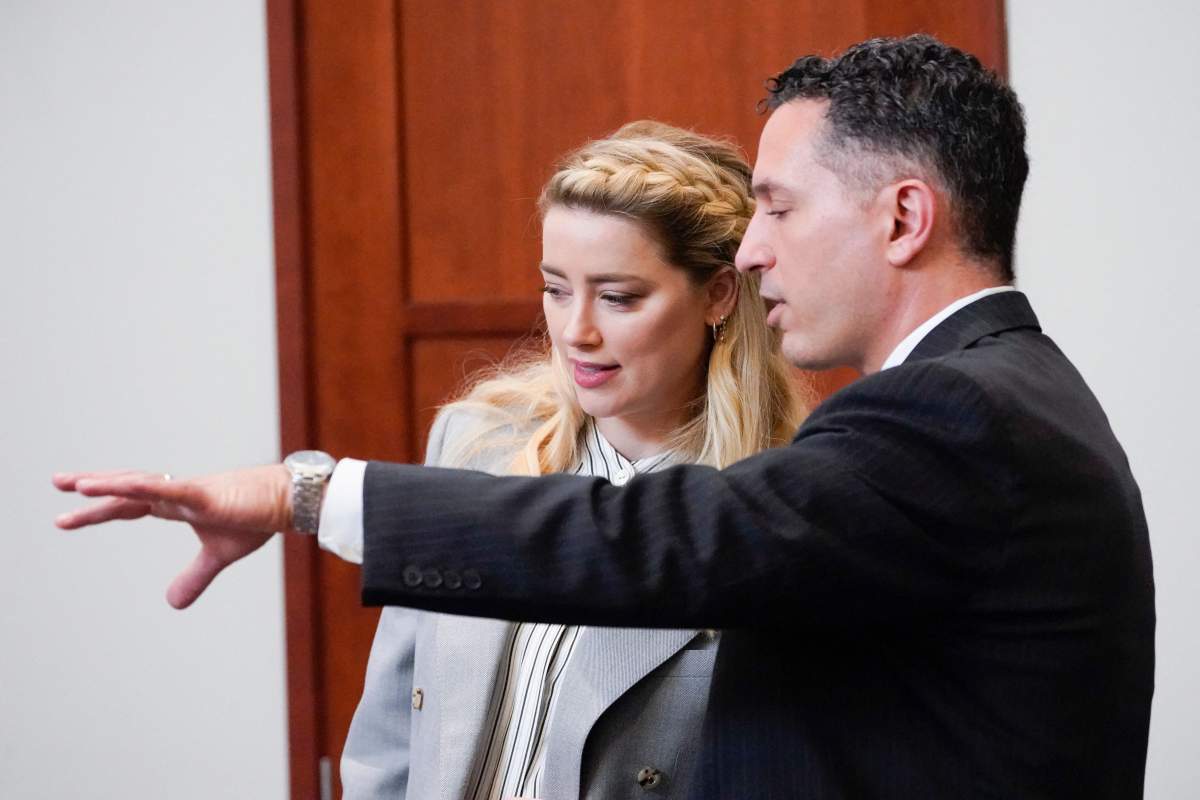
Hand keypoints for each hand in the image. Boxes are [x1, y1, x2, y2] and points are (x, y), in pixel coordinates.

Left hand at [53, 465, 292, 608]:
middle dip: (92, 487)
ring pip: (140, 485)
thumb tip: (171, 604)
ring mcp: (188, 492)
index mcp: (178, 504)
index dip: (101, 508)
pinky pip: (165, 489)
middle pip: (126, 489)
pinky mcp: (203, 494)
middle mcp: (177, 493)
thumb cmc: (258, 517)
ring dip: (106, 485)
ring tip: (74, 486)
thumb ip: (194, 576)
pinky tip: (113, 486)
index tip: (71, 515)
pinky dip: (137, 488)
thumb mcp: (219, 555)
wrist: (290, 502)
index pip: (131, 504)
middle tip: (58, 483)